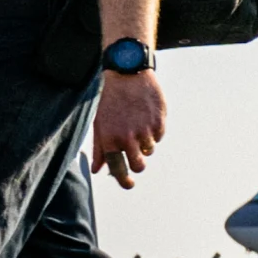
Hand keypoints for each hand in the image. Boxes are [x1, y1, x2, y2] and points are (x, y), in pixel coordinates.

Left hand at [91, 68, 164, 187]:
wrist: (126, 73)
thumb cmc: (108, 99)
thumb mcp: (99, 123)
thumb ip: (100, 148)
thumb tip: (98, 170)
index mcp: (110, 139)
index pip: (118, 169)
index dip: (124, 180)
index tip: (129, 184)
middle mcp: (128, 138)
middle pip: (138, 165)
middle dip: (138, 164)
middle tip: (136, 157)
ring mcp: (145, 131)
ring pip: (149, 150)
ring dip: (145, 143)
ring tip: (137, 124)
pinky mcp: (159, 122)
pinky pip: (159, 136)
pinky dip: (154, 131)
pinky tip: (145, 116)